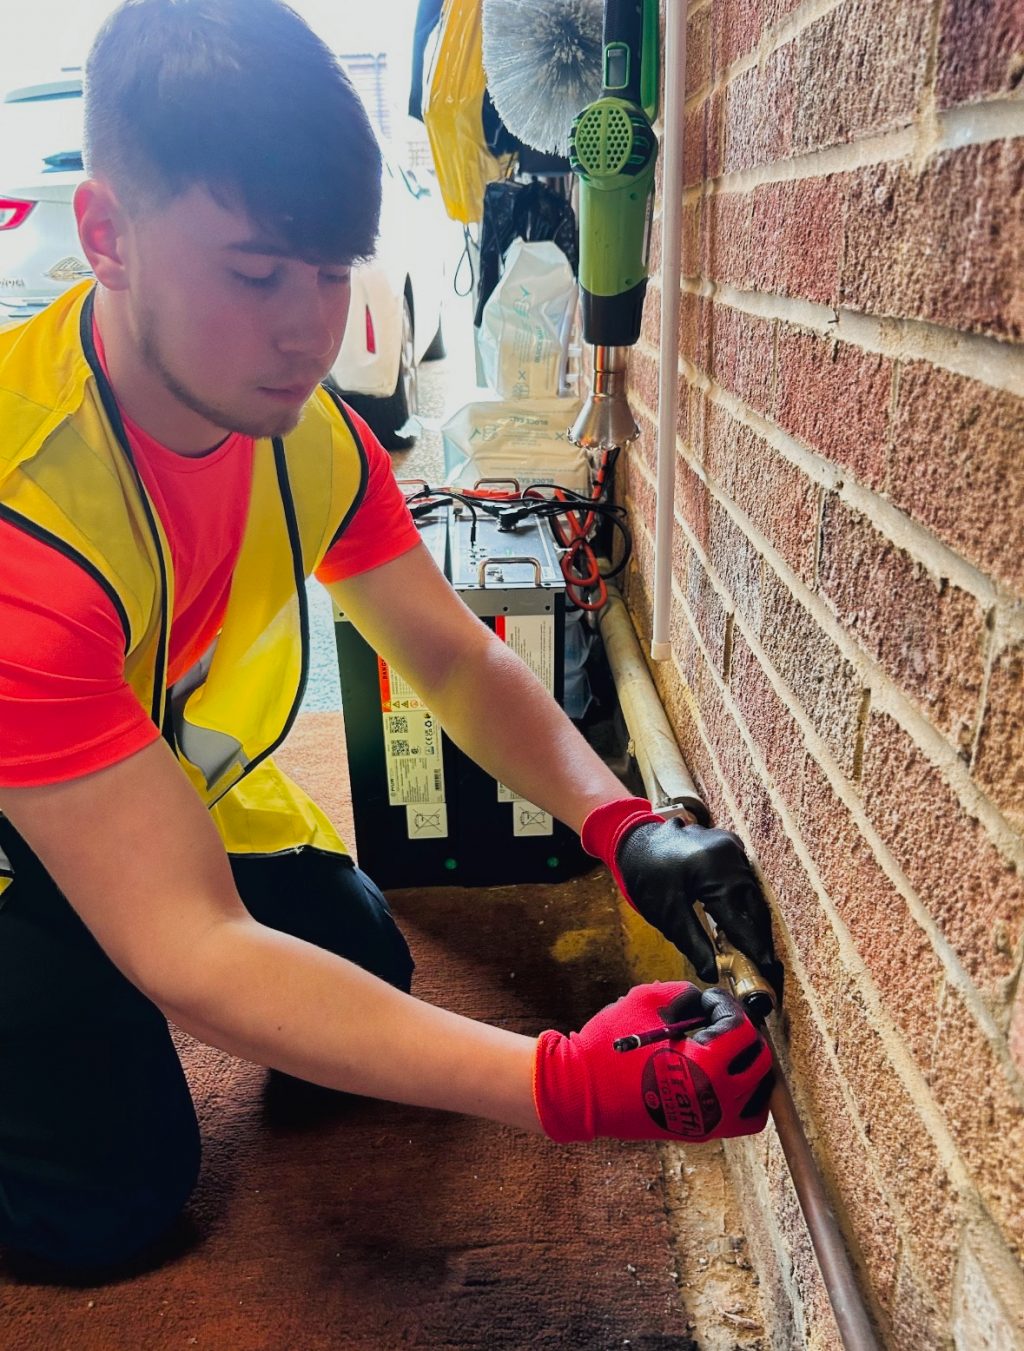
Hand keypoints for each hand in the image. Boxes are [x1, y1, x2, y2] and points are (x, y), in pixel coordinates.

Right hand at [533, 982, 773, 1142]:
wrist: (580, 1092)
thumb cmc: (610, 1047)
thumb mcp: (647, 1002)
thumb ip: (685, 995)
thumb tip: (706, 1002)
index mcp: (706, 1067)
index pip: (741, 1029)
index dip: (727, 1006)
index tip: (709, 999)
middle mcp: (716, 1100)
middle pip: (760, 1062)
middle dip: (745, 1033)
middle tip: (722, 1020)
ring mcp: (709, 1122)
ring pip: (759, 1097)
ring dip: (752, 1068)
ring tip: (731, 1050)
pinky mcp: (698, 1132)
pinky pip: (740, 1117)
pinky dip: (743, 1096)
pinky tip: (723, 1076)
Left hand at [581, 798, 782, 998]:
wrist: (634, 842)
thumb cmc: (646, 876)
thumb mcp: (667, 914)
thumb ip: (693, 944)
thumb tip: (713, 974)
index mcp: (714, 870)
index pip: (741, 920)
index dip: (754, 949)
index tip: (766, 971)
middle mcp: (730, 854)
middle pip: (755, 905)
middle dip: (759, 937)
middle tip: (765, 966)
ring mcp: (732, 846)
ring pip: (752, 892)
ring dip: (753, 920)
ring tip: (755, 949)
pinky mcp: (730, 846)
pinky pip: (745, 879)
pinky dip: (744, 902)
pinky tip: (742, 922)